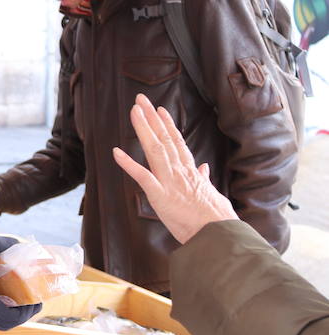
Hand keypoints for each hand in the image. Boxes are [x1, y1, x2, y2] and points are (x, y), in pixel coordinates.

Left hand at [112, 94, 238, 243]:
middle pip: (164, 139)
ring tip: (133, 112)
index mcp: (190, 172)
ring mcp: (169, 182)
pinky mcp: (159, 195)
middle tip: (140, 99)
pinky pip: (141, 176)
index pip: (177, 142)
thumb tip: (203, 168)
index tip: (160, 110)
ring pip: (154, 150)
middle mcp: (179, 171)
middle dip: (151, 118)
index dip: (167, 124)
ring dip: (142, 129)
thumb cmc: (216, 219)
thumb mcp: (212, 194)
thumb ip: (204, 179)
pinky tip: (116, 152)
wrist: (219, 235)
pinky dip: (128, 164)